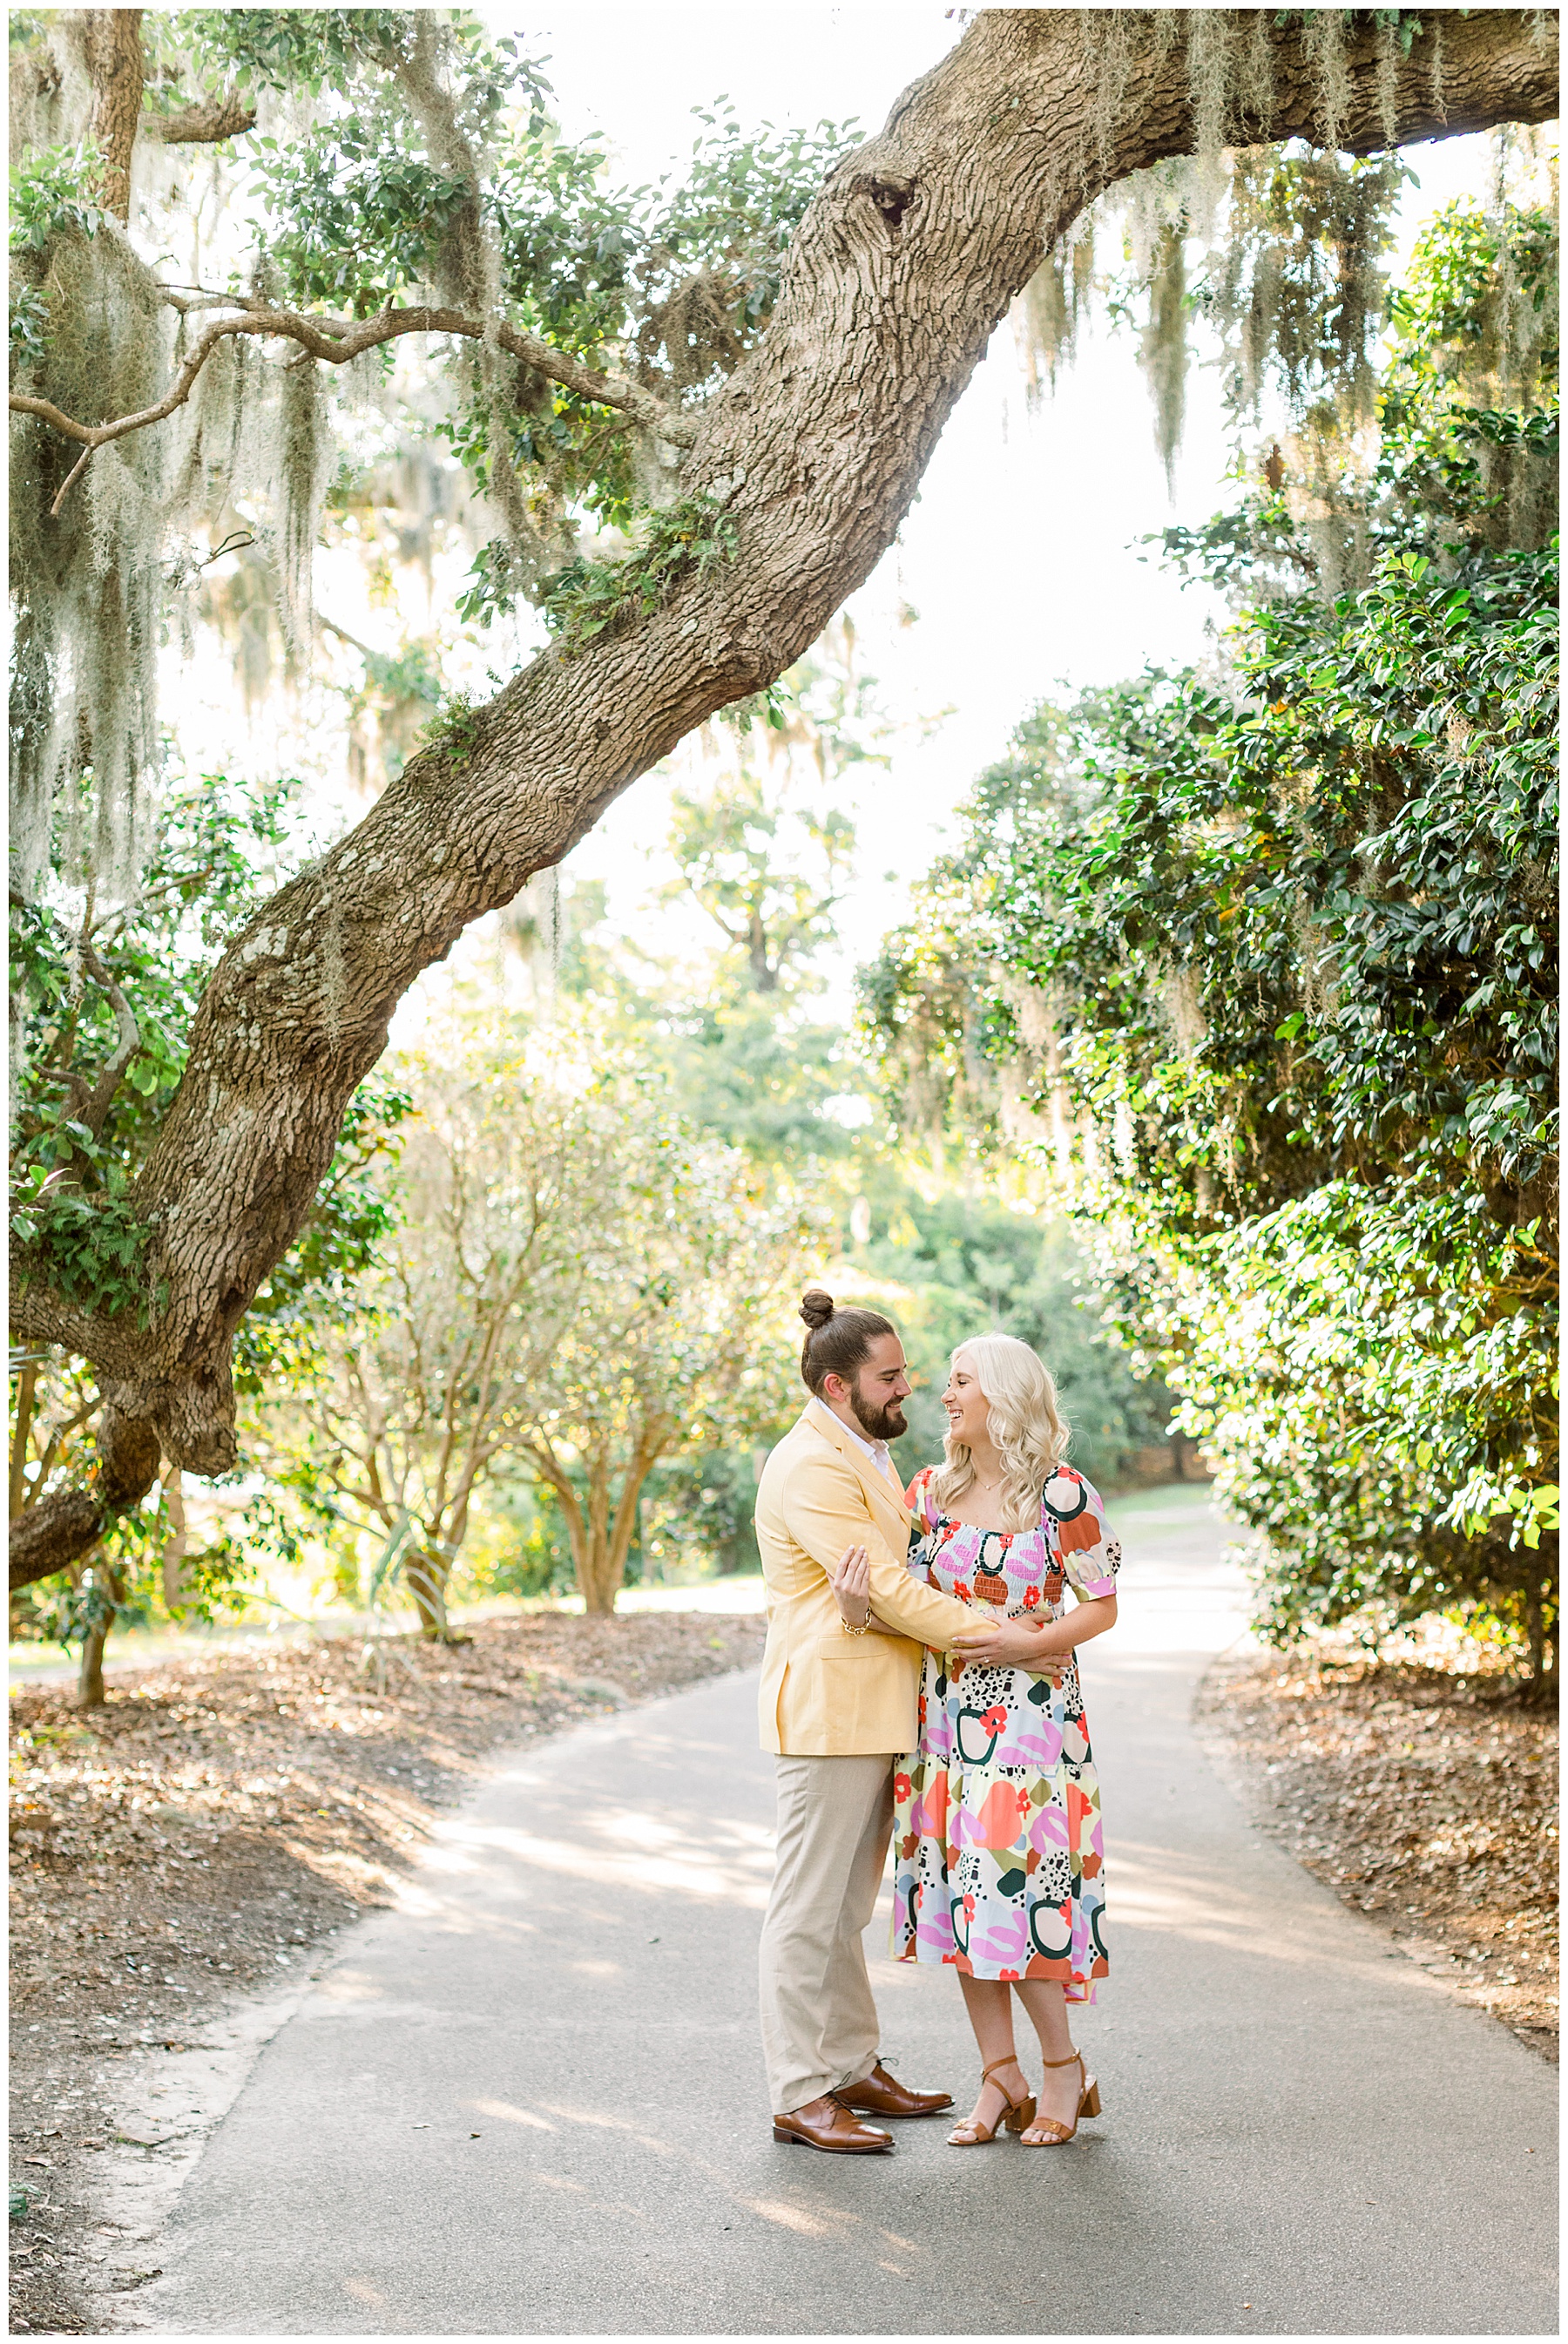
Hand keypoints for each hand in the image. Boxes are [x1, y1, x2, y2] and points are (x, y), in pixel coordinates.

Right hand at [828, 1542, 871, 1628]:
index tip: (851, 1547)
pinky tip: (868, 1563)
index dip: (847, 1555)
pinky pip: (865, 1578)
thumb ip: (832, 1578)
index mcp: (837, 1583)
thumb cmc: (843, 1600)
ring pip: (860, 1571)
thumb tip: (827, 1566)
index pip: (841, 1565)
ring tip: (865, 1553)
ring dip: (863, 1560)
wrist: (853, 1615)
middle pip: (852, 1566)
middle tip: (861, 1547)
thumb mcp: (834, 1590)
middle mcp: (845, 1586)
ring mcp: (854, 1589)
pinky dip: (867, 1569)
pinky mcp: (863, 1593)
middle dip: (857, 1555)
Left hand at [951, 1615, 1066, 1679]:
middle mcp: (993, 1649)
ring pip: (978, 1660)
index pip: (974, 1640)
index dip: (963, 1640)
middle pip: (973, 1653)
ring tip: (960, 1656)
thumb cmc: (1019, 1633)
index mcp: (993, 1639)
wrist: (1031, 1646)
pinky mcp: (1001, 1661)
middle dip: (961, 1651)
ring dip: (968, 1658)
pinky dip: (979, 1662)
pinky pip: (987, 1663)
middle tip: (952, 1650)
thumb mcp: (1006, 1622)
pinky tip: (975, 1660)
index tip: (954, 1639)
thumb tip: (985, 1617)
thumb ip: (994, 1618)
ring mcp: (997, 1657)